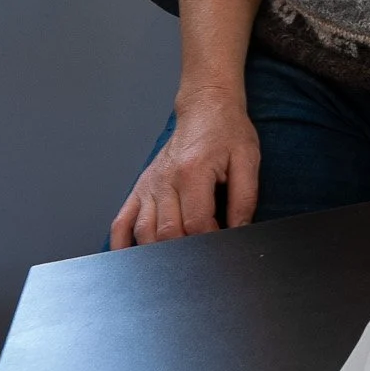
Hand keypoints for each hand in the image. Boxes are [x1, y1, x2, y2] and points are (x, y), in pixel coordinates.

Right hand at [109, 86, 259, 247]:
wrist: (206, 108)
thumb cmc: (227, 132)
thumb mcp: (247, 159)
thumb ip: (245, 197)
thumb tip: (240, 229)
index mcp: (193, 172)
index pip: (196, 222)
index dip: (211, 240)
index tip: (222, 245)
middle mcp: (165, 181)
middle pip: (168, 232)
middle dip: (187, 251)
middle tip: (203, 256)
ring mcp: (149, 186)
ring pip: (144, 232)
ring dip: (159, 252)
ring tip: (176, 262)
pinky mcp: (140, 189)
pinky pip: (122, 222)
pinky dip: (122, 244)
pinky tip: (131, 258)